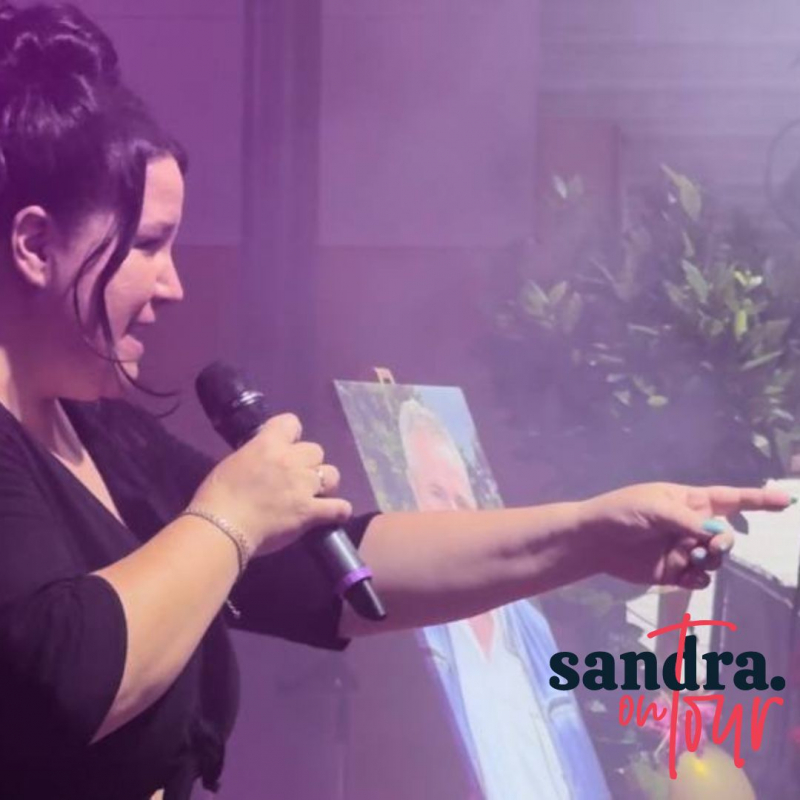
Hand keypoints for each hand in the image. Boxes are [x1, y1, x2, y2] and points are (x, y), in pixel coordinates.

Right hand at [191, 413, 351, 556]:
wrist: (222, 527)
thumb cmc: (217, 496)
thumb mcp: (234, 462)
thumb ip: (255, 456)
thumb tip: (263, 463)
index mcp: (268, 444)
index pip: (292, 422)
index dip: (291, 434)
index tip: (286, 446)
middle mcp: (291, 460)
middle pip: (316, 451)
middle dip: (308, 463)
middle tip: (297, 477)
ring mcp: (304, 486)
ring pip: (332, 475)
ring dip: (325, 483)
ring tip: (315, 494)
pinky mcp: (310, 511)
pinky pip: (339, 507)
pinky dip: (338, 511)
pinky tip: (333, 514)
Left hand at [579, 482, 791, 588]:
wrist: (594, 540)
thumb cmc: (622, 513)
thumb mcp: (655, 508)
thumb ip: (689, 520)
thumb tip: (718, 532)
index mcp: (688, 501)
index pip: (730, 499)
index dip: (758, 500)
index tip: (787, 501)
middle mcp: (691, 525)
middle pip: (727, 535)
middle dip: (725, 542)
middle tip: (711, 546)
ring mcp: (684, 549)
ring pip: (716, 559)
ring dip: (711, 560)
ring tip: (691, 558)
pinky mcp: (675, 572)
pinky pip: (701, 578)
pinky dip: (700, 578)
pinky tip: (687, 575)